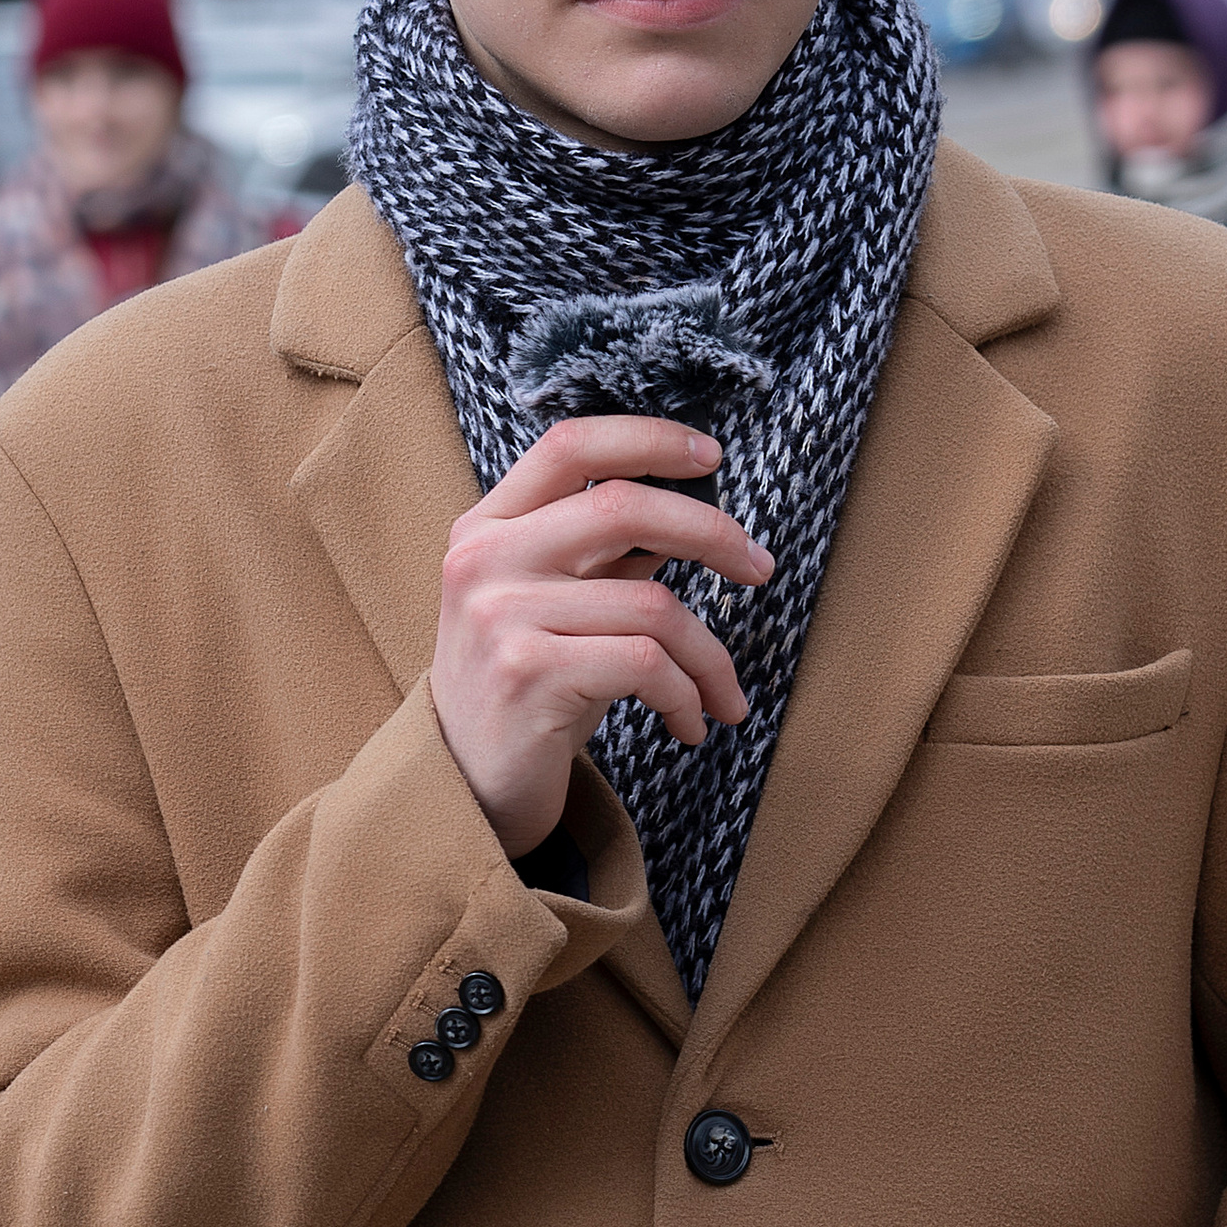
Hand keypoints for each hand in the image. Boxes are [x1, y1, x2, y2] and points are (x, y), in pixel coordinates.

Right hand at [431, 417, 774, 856]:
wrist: (466, 787)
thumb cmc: (530, 688)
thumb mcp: (557, 606)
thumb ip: (606, 554)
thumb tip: (694, 513)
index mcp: (487, 527)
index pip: (570, 446)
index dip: (648, 439)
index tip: (710, 457)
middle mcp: (483, 560)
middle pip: (624, 506)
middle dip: (713, 534)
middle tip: (759, 569)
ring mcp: (501, 616)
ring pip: (653, 606)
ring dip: (710, 657)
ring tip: (724, 695)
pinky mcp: (529, 676)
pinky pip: (648, 666)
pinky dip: (688, 697)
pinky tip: (690, 725)